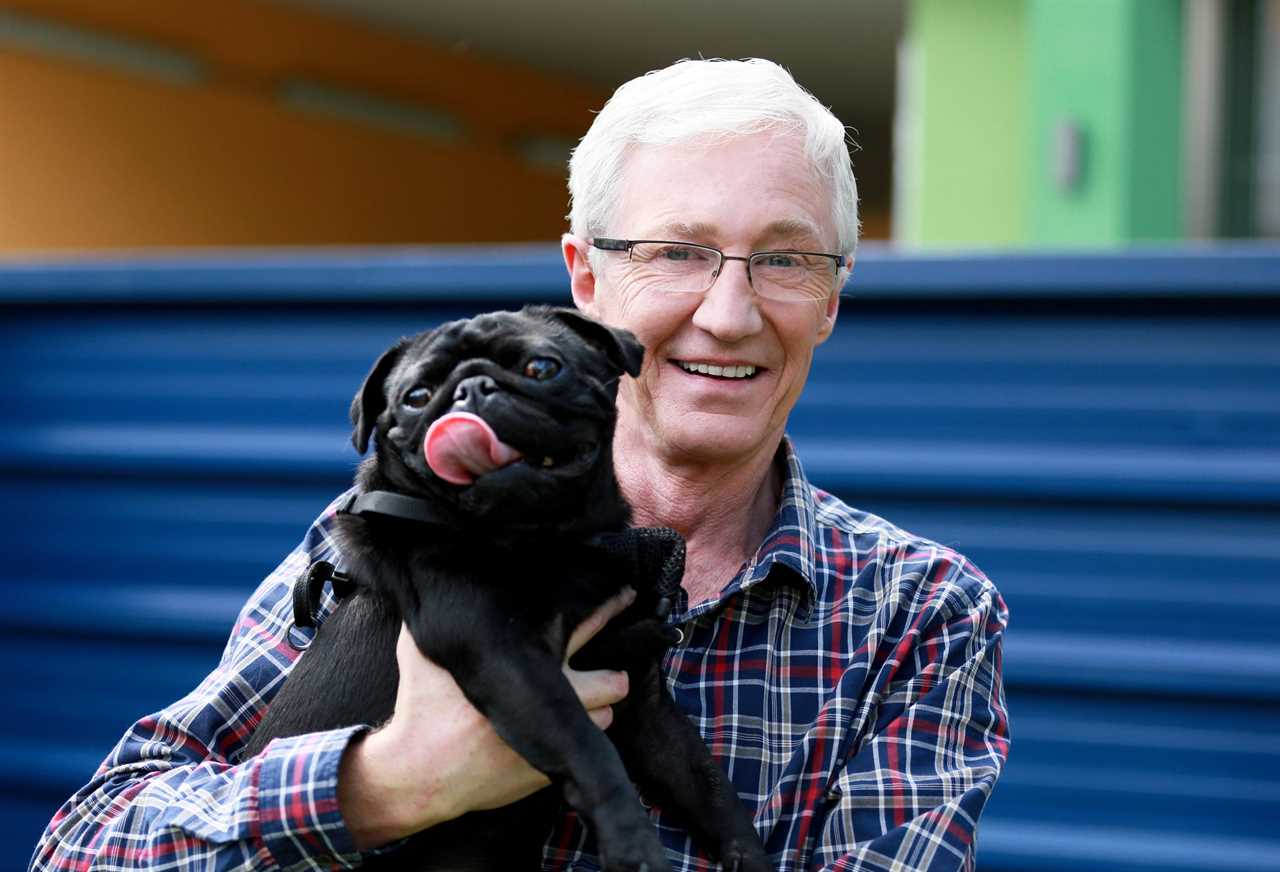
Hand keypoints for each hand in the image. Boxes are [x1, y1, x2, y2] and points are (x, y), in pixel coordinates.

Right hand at [338, 587, 636, 848]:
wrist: (418, 775)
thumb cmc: (420, 708)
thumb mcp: (420, 653)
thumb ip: (434, 616)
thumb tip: (433, 582)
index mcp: (523, 664)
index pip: (583, 627)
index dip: (609, 608)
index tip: (625, 596)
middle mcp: (546, 700)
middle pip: (612, 682)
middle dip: (613, 676)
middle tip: (610, 672)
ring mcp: (550, 738)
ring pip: (603, 719)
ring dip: (596, 710)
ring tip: (585, 703)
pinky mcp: (547, 771)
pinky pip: (581, 750)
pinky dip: (577, 739)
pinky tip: (562, 730)